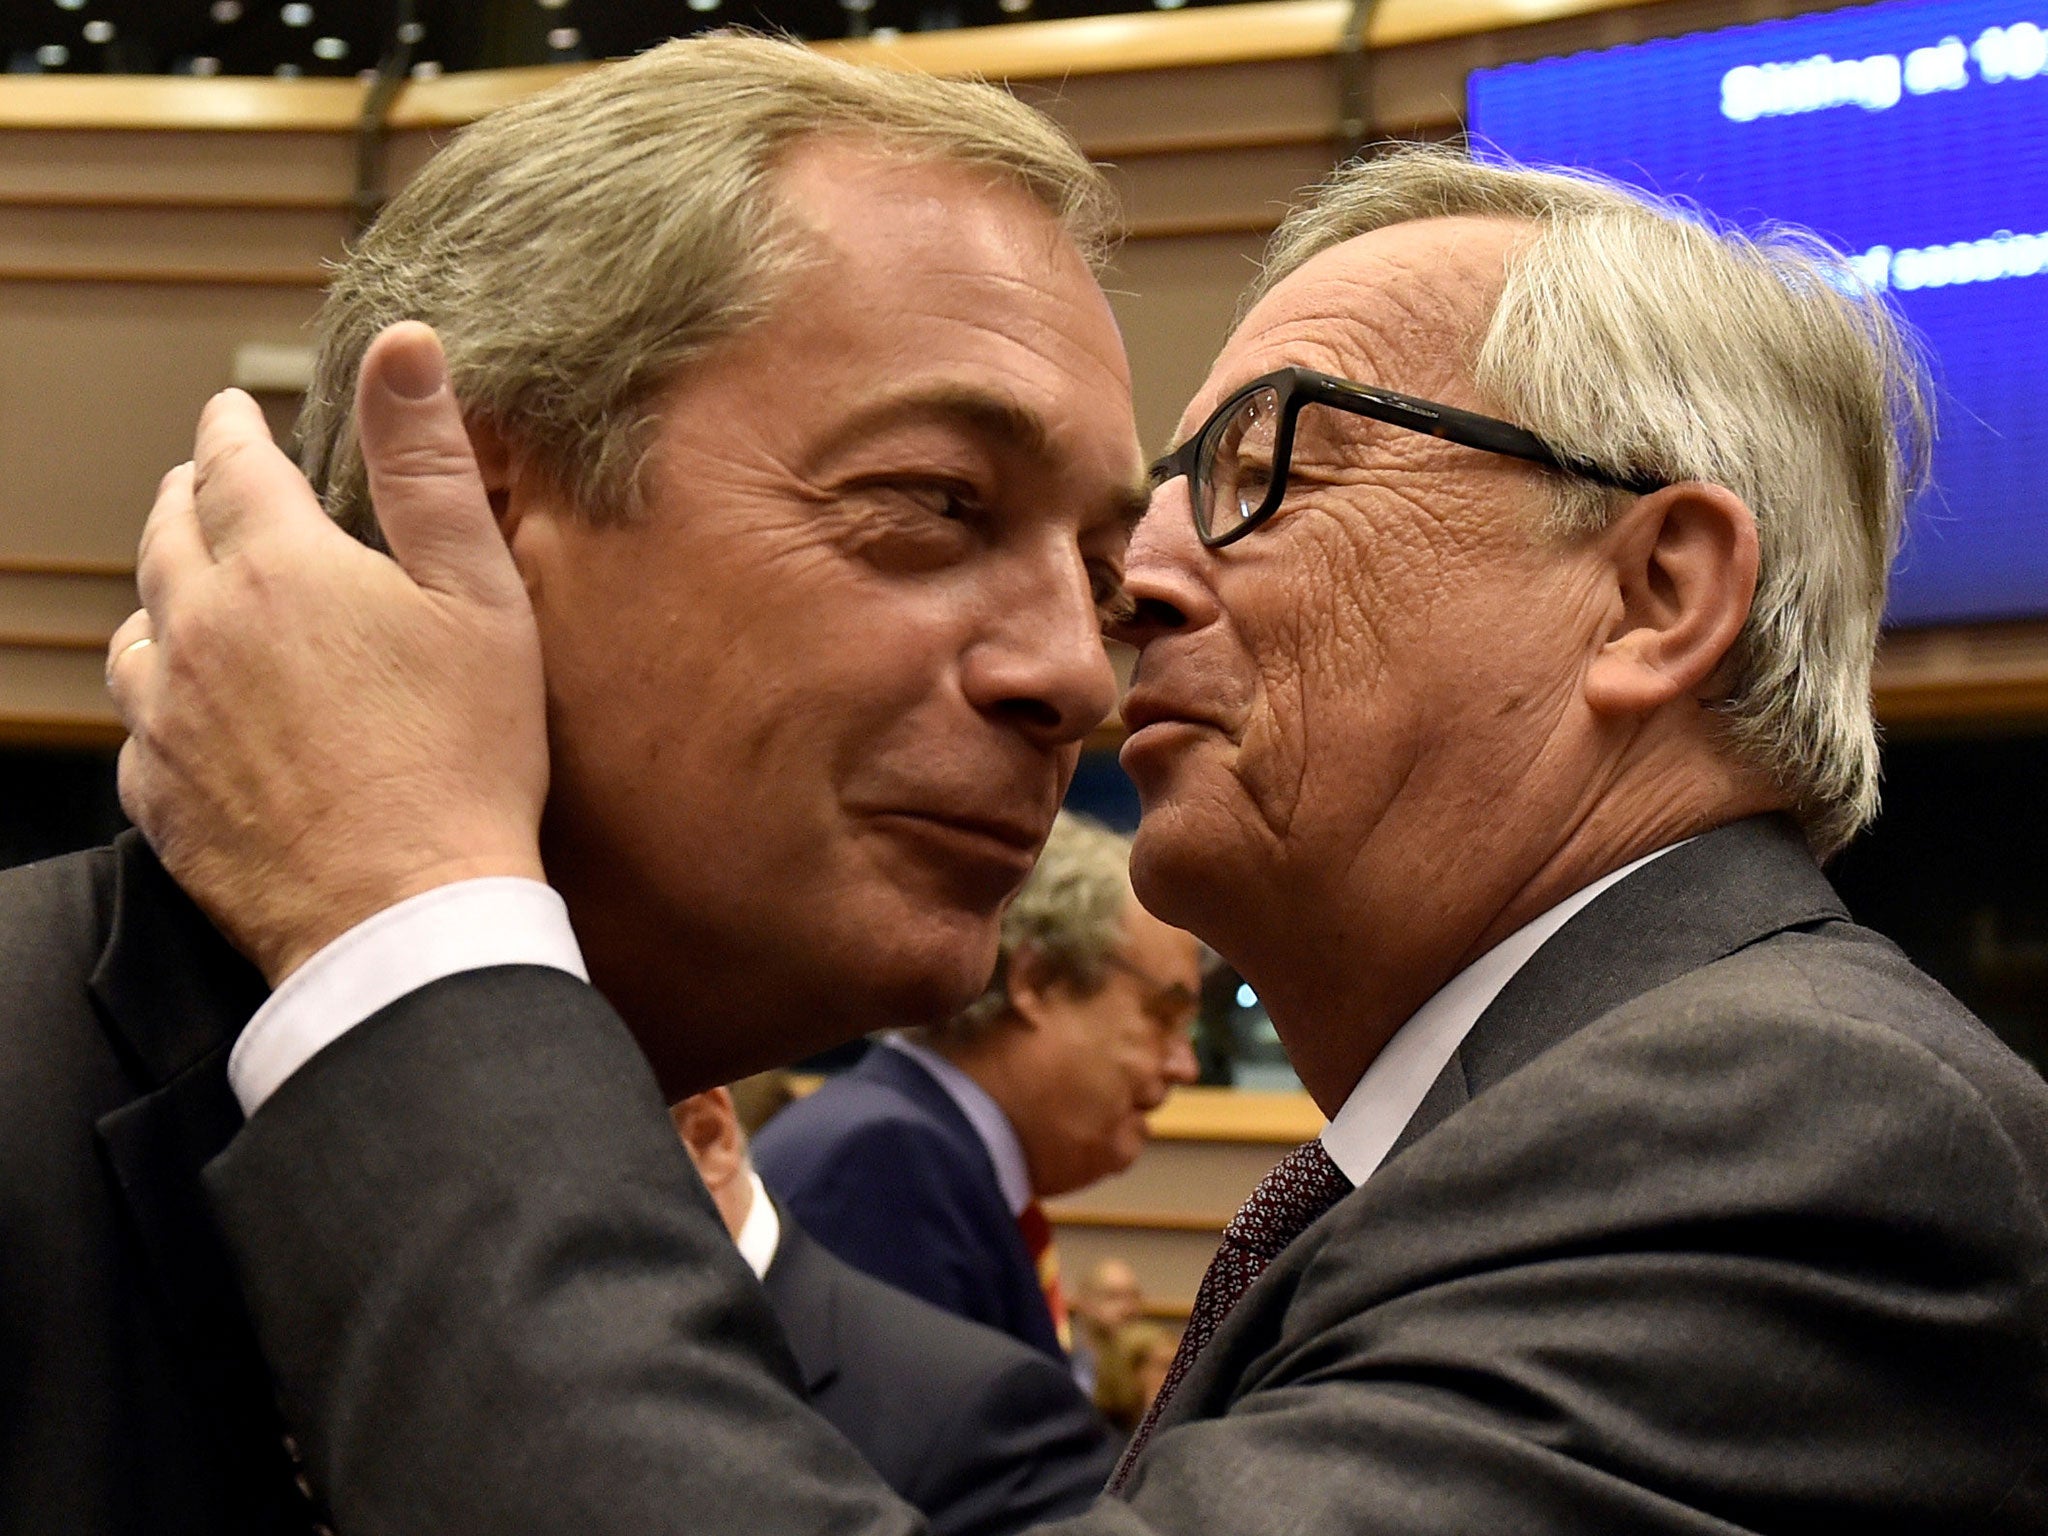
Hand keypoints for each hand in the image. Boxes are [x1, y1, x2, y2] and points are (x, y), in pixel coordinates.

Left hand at [108, 323, 548, 985]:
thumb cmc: (463, 757)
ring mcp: (166, 715)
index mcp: (277, 566)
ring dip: (168, 595)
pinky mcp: (158, 792)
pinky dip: (165, 695)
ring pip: (138, 625)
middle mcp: (198, 627)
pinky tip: (204, 710)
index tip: (236, 413)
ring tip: (205, 601)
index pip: (229, 460)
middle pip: (167, 531)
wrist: (407, 914)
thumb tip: (404, 345)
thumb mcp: (477, 596)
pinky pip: (139, 720)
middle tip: (217, 491)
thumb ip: (429, 464)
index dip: (234, 427)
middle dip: (192, 498)